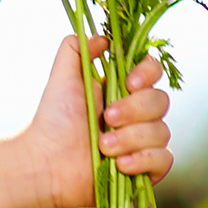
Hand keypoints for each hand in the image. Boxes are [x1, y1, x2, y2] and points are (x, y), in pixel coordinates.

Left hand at [26, 35, 173, 207]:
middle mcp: (138, 114)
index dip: (147, 73)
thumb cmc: (52, 121)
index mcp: (123, 90)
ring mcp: (142, 142)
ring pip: (162, 131)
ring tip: (102, 146)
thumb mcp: (62, 78)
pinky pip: (164, 159)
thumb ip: (76, 48)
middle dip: (134, 110)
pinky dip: (143, 160)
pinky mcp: (145, 169)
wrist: (43, 163)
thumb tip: (103, 37)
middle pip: (161, 101)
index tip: (128, 83)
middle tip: (107, 118)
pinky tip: (119, 164)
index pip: (153, 70)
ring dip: (130, 138)